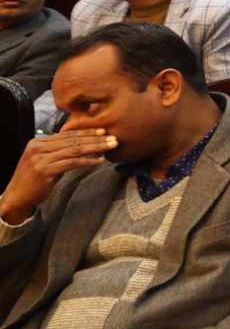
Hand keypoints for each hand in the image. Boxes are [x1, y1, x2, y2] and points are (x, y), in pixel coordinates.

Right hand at [0, 127, 117, 224]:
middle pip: (72, 140)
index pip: (67, 134)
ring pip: (74, 149)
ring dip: (96, 148)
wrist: (17, 197)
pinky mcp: (45, 170)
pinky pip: (72, 163)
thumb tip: (83, 144)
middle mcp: (37, 147)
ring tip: (111, 147)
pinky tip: (100, 161)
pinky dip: (88, 161)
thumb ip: (58, 151)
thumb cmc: (34, 180)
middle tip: (114, 138)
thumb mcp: (44, 160)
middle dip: (95, 139)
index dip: (86, 132)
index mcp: (37, 142)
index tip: (104, 131)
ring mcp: (40, 158)